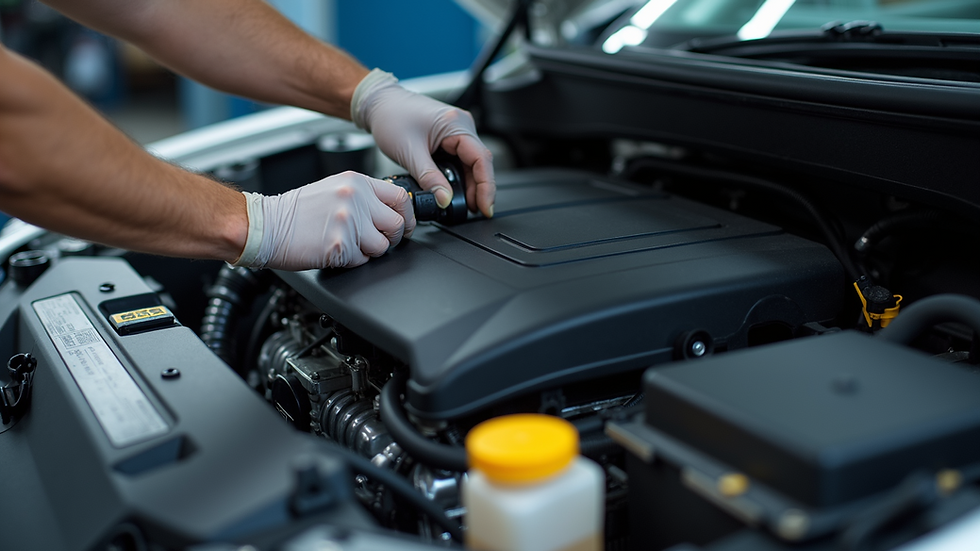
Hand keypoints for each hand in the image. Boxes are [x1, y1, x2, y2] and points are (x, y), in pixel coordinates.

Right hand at [233, 171, 414, 269]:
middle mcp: (355, 198)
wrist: (264, 226)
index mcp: (355, 182)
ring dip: (370, 251)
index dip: (407, 216)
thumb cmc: (294, 212)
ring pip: (383, 246)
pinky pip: (362, 260)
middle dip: (391, 238)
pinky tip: (335, 250)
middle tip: (377, 241)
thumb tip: (389, 212)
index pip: (399, 197)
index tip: (405, 226)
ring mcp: (349, 221)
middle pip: (397, 224)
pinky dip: (352, 261)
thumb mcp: (333, 190)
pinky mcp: (341, 245)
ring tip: (349, 245)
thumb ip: (363, 197)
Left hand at [351, 69, 494, 217]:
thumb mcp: (410, 153)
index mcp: (456, 124)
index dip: (486, 186)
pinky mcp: (449, 137)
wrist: (378, 104)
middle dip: (478, 190)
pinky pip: (460, 160)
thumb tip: (444, 200)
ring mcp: (456, 131)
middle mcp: (461, 125)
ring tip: (463, 205)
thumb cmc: (390, 116)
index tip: (485, 207)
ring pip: (471, 164)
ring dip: (469, 185)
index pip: (482, 159)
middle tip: (473, 211)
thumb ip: (429, 179)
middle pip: (480, 163)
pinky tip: (454, 191)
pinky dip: (459, 178)